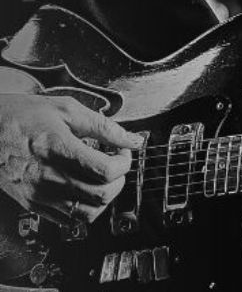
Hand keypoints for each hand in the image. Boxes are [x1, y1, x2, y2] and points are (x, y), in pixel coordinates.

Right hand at [0, 93, 140, 224]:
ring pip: (87, 214)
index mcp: (57, 149)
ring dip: (104, 198)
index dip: (124, 162)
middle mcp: (48, 177)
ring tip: (103, 178)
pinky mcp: (33, 205)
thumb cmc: (23, 116)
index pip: (104, 170)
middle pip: (100, 195)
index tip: (124, 151)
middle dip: (119, 180)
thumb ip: (102, 125)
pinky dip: (84, 209)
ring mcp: (39, 195)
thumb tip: (130, 138)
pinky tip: (84, 188)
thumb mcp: (66, 109)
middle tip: (117, 163)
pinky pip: (68, 220)